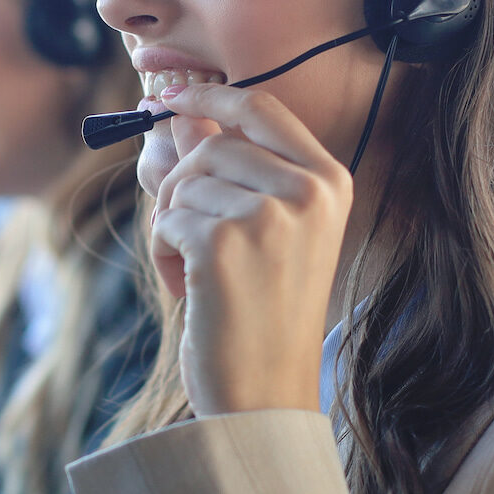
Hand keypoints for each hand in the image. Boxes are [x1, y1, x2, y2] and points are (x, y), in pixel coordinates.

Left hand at [151, 81, 351, 415]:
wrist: (265, 396)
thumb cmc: (261, 317)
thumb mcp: (261, 232)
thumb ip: (227, 170)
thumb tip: (179, 114)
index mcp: (329, 183)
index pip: (261, 109)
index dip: (210, 97)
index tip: (171, 99)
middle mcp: (309, 192)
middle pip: (211, 146)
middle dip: (181, 190)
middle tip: (188, 242)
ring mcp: (270, 215)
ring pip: (184, 184)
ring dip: (172, 229)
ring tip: (199, 276)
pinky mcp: (226, 242)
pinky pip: (167, 221)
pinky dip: (164, 255)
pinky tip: (191, 291)